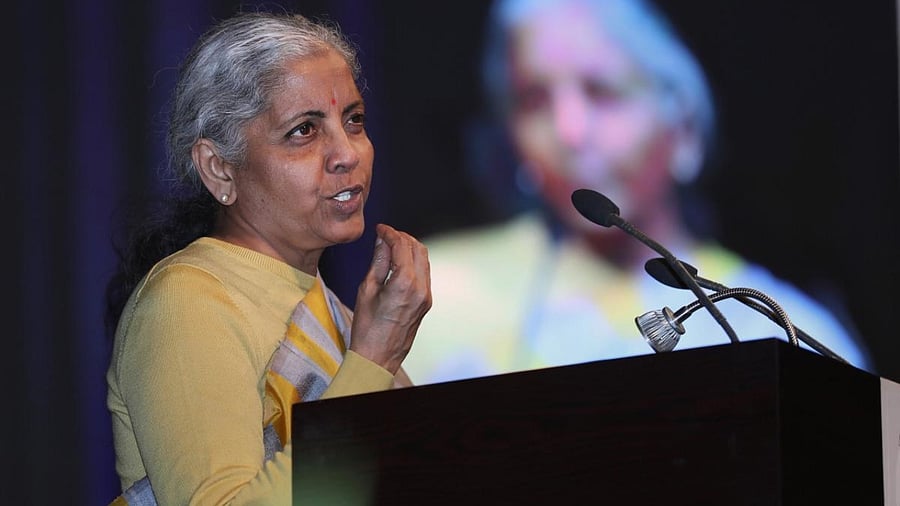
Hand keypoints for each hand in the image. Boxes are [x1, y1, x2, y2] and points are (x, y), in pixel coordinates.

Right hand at [350, 223, 431, 373]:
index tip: (380, 228)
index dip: (390, 233)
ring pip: (424, 260)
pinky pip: (423, 273)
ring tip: (390, 247)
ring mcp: (426, 296)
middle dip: (402, 237)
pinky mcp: (426, 302)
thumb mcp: (367, 289)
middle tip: (386, 235)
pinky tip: (398, 263)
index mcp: (404, 283)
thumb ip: (378, 262)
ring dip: (409, 248)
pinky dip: (413, 262)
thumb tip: (382, 241)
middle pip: (418, 248)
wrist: (378, 356)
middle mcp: (420, 288)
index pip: (402, 246)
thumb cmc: (367, 327)